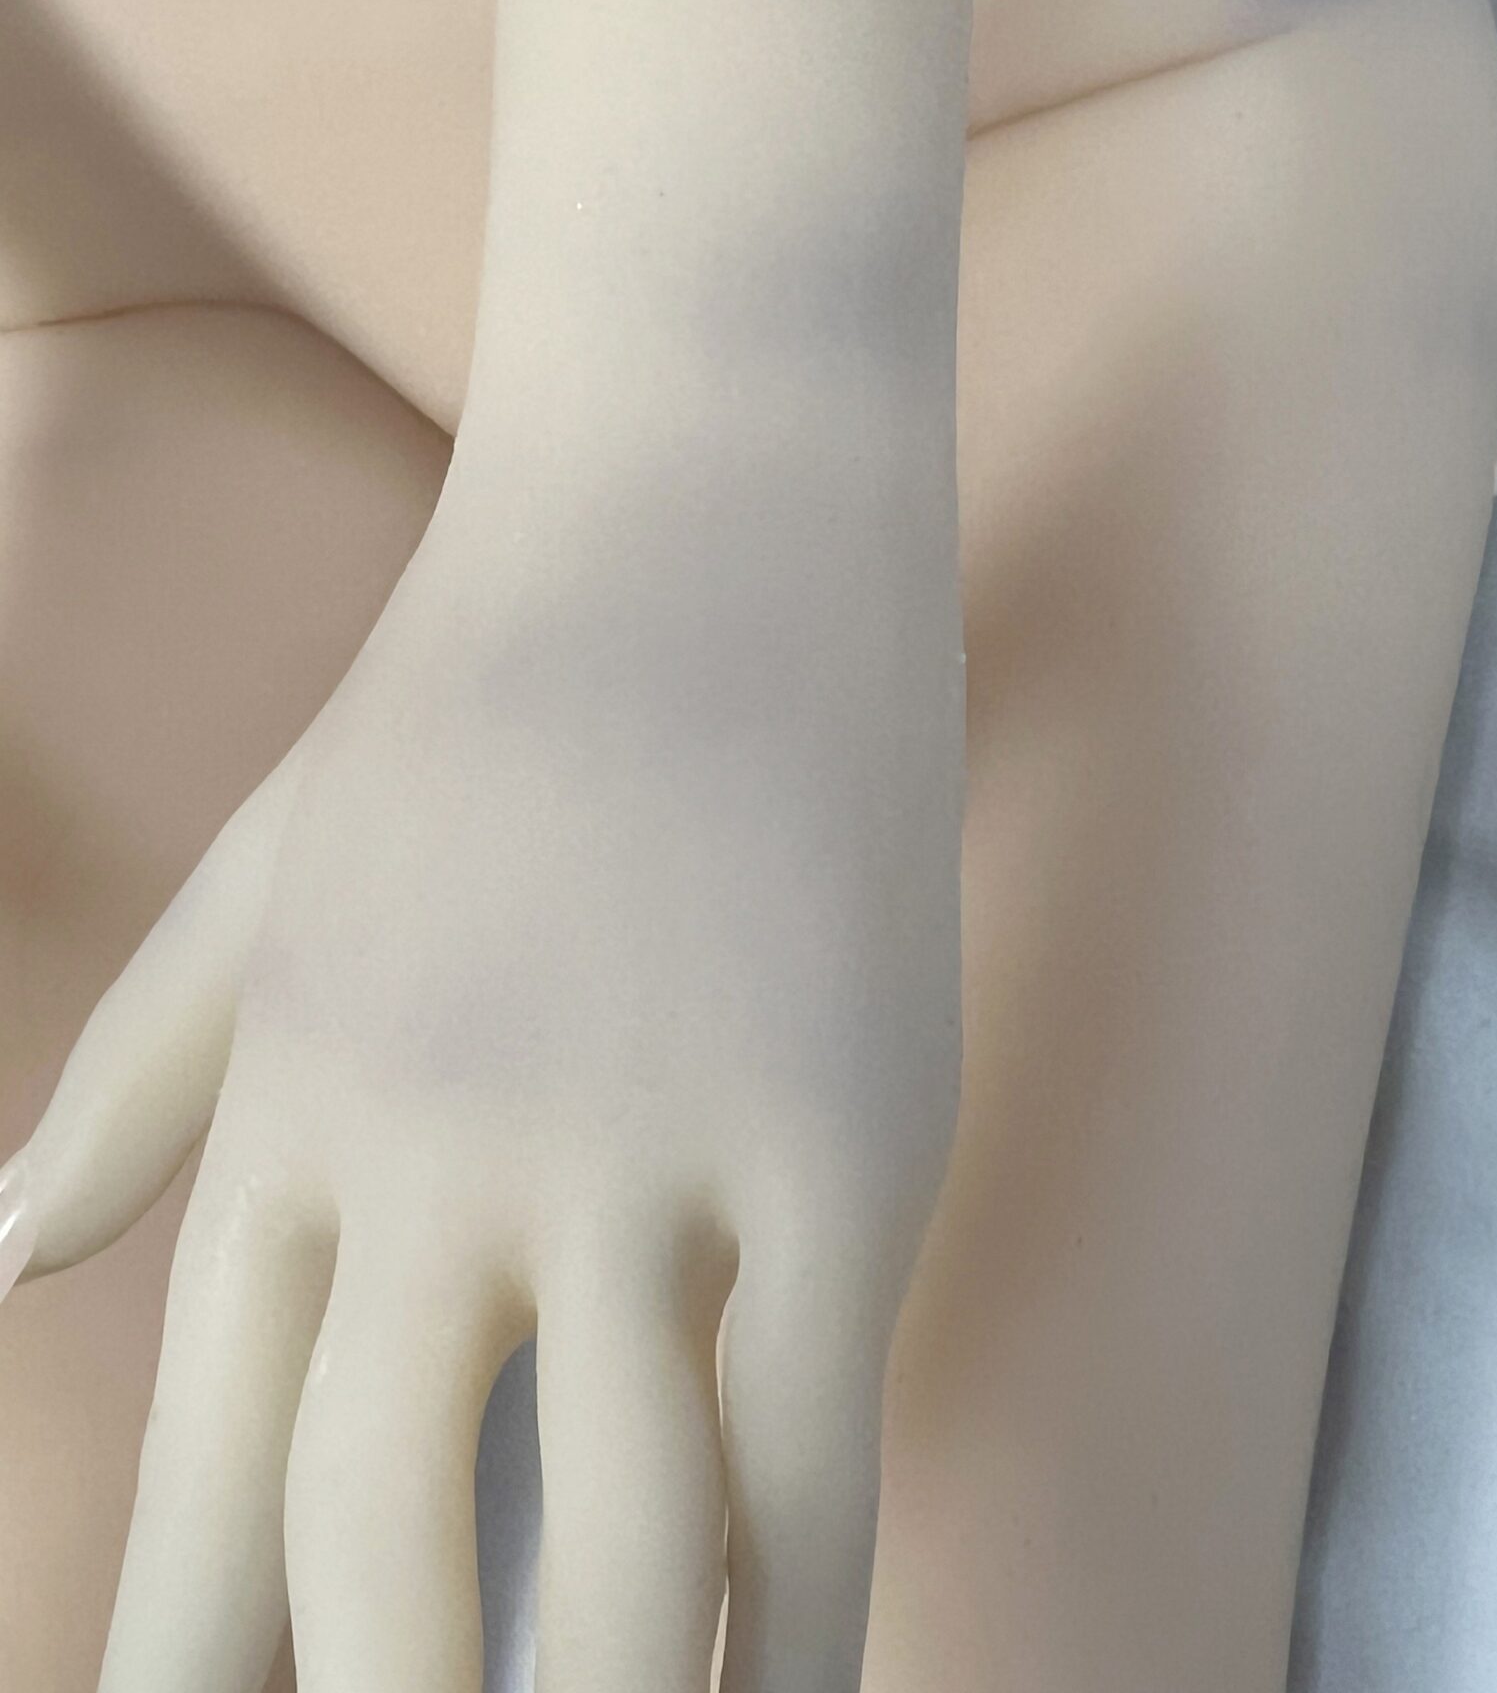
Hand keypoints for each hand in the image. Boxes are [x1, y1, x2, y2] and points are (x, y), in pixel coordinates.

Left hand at [5, 491, 965, 1692]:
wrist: (695, 499)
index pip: (202, 1495)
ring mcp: (640, 1154)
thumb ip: (142, 1072)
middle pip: (377, 1573)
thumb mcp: (275, 869)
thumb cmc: (490, 687)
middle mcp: (429, 1164)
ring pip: (611, 1562)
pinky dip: (811, 1627)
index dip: (184, 1679)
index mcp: (286, 1117)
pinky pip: (817, 1453)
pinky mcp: (837, 1137)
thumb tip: (16, 1255)